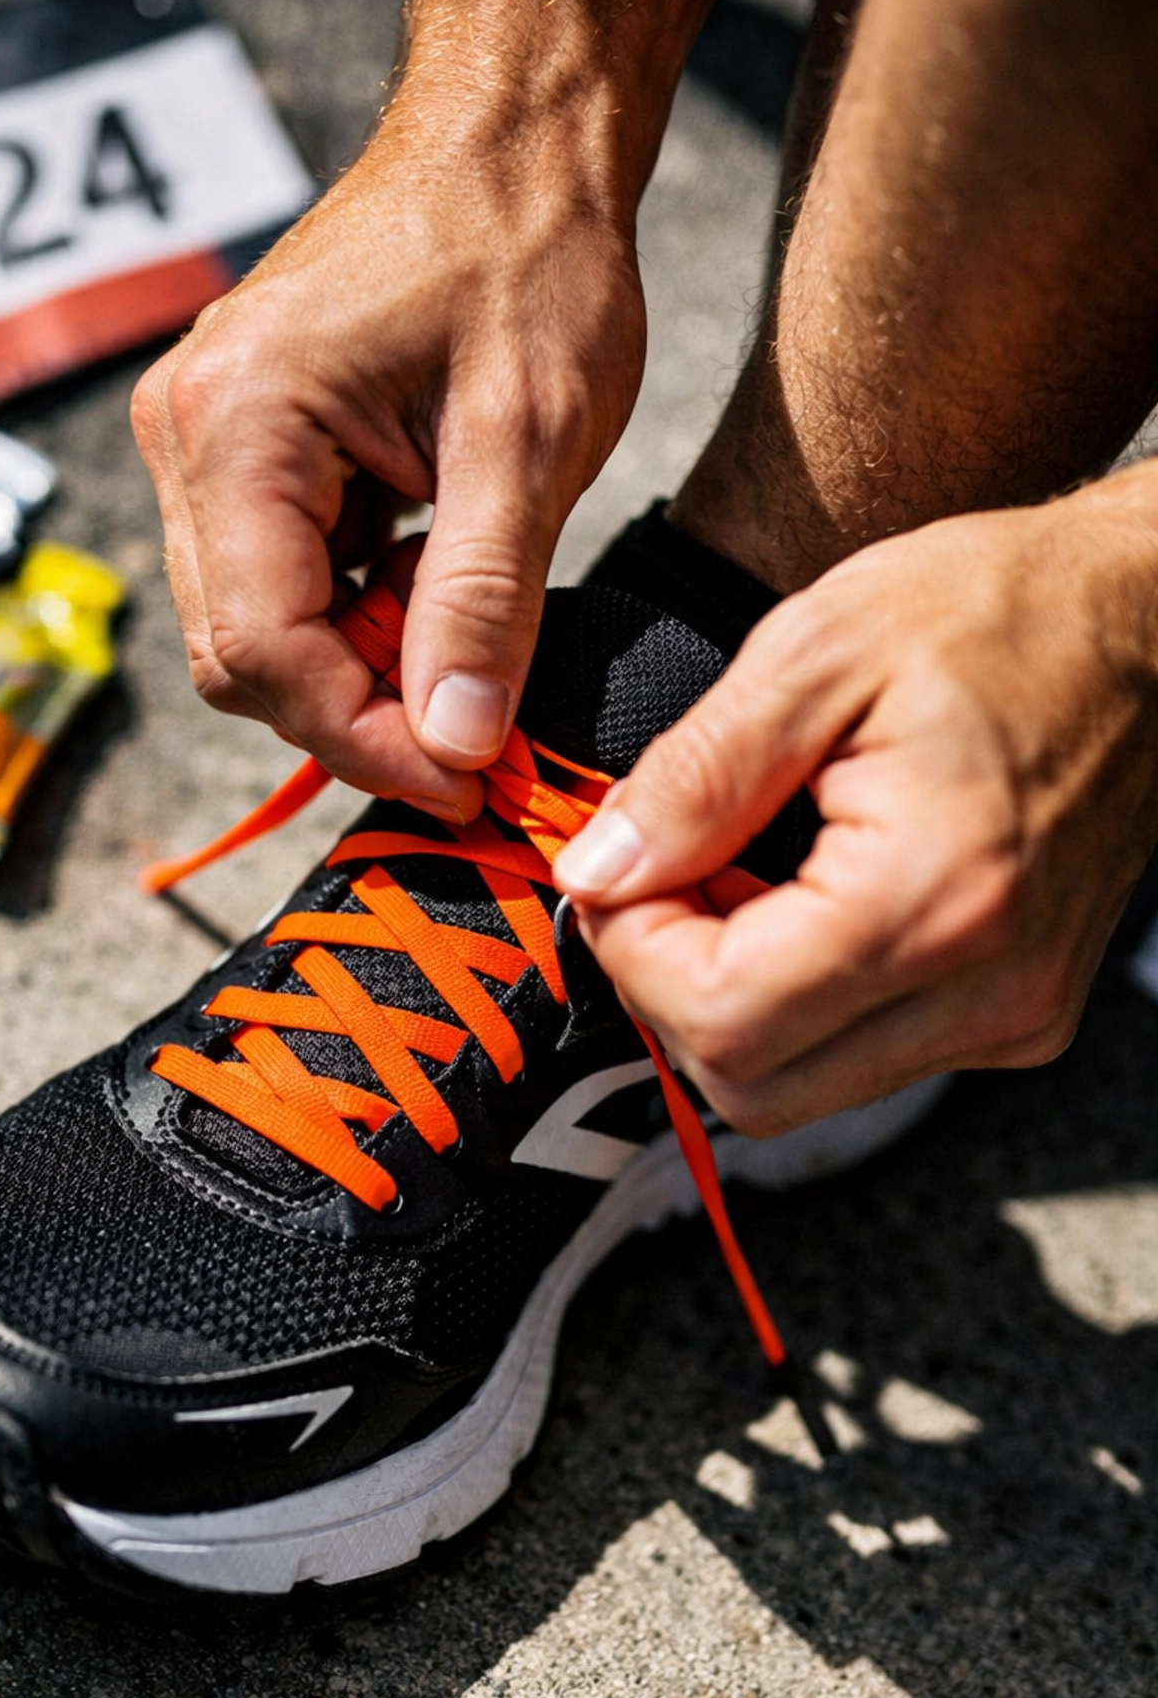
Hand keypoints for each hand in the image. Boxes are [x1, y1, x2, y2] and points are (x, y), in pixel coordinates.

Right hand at [133, 118, 644, 821]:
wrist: (508, 143)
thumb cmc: (525, 258)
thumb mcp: (528, 443)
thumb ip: (481, 603)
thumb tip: (453, 745)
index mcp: (236, 423)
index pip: (261, 652)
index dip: (361, 738)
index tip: (464, 779)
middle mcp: (183, 434)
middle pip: (239, 656)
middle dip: (356, 712)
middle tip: (472, 730)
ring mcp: (196, 442)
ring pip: (251, 629)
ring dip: (355, 667)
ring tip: (459, 632)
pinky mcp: (232, 451)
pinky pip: (270, 582)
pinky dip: (348, 616)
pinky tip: (424, 581)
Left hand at [553, 487, 1157, 1132]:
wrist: (1151, 620)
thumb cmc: (996, 608)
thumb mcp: (817, 649)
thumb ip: (695, 777)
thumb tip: (596, 875)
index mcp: (935, 895)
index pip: (722, 1017)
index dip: (631, 954)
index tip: (614, 871)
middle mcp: (989, 988)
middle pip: (752, 1086)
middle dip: (669, 992)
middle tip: (663, 877)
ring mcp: (1015, 1017)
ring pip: (800, 1089)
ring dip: (730, 1003)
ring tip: (735, 878)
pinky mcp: (1021, 1019)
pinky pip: (863, 1062)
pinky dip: (799, 1005)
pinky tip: (800, 901)